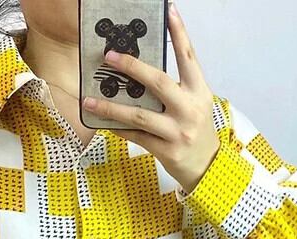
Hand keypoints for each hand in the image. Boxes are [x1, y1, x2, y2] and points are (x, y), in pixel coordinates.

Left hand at [82, 1, 219, 193]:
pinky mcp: (165, 150)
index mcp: (199, 92)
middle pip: (158, 82)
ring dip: (111, 107)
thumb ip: (176, 87)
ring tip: (89, 99)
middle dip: (132, 67)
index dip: (179, 33)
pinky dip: (117, 128)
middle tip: (110, 55)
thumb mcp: (196, 104)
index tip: (169, 12)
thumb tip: (142, 71)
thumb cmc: (197, 130)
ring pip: (139, 115)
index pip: (189, 57)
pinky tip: (101, 121)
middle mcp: (189, 109)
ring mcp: (177, 132)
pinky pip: (135, 136)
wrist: (207, 166)